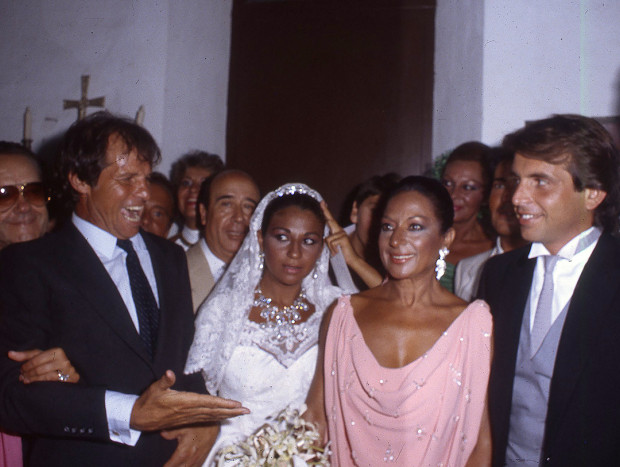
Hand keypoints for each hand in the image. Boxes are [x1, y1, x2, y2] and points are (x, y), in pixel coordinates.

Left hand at [8, 348, 79, 383]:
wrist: (68, 372)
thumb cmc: (51, 362)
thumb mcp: (40, 356)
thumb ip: (26, 355)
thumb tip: (9, 354)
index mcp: (57, 351)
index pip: (37, 358)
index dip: (27, 365)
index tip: (21, 369)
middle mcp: (64, 360)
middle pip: (40, 368)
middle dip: (28, 373)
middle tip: (22, 376)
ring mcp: (68, 370)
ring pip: (45, 376)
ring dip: (33, 379)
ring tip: (25, 380)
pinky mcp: (70, 379)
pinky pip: (52, 382)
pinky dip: (40, 383)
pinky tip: (33, 383)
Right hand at [130, 370, 249, 431]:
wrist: (140, 419)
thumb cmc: (148, 402)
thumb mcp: (154, 389)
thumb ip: (164, 381)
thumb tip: (170, 372)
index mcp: (184, 402)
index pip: (208, 402)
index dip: (223, 403)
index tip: (236, 404)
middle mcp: (189, 411)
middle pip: (214, 411)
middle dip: (231, 411)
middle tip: (246, 410)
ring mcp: (189, 417)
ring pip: (212, 416)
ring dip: (227, 415)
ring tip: (241, 413)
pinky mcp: (187, 420)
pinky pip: (206, 419)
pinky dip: (217, 418)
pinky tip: (225, 417)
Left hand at [161, 424, 219, 466]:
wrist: (213, 425)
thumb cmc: (199, 425)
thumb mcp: (183, 426)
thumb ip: (171, 432)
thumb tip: (162, 434)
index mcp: (183, 453)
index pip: (170, 466)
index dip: (164, 466)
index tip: (162, 465)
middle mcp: (190, 459)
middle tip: (168, 464)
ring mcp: (197, 461)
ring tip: (175, 465)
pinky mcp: (202, 459)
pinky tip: (185, 465)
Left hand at [321, 201, 381, 287]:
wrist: (351, 259)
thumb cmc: (341, 253)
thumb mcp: (333, 245)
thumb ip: (330, 239)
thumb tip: (325, 236)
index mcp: (337, 231)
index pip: (330, 219)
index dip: (326, 211)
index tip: (322, 203)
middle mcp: (340, 230)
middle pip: (330, 220)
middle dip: (325, 211)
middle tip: (321, 202)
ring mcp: (342, 233)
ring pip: (328, 239)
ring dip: (330, 248)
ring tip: (335, 251)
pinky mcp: (342, 238)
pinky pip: (331, 243)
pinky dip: (333, 250)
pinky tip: (338, 251)